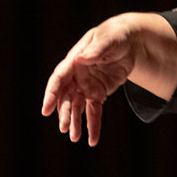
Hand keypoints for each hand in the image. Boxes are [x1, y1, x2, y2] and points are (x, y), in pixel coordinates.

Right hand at [41, 15, 139, 146]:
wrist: (129, 42)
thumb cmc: (115, 36)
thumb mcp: (108, 39)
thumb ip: (96, 49)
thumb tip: (82, 58)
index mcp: (75, 60)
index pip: (59, 78)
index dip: (51, 94)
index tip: (46, 110)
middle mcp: (77, 76)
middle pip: (67, 97)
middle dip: (65, 113)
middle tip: (64, 128)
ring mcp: (87, 86)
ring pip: (77, 107)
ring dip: (75, 122)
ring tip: (75, 138)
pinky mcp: (98, 94)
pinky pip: (94, 112)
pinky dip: (93, 126)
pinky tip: (92, 140)